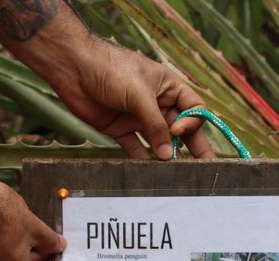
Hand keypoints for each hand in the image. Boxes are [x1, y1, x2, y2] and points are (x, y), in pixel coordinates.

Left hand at [47, 38, 215, 159]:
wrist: (74, 67)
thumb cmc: (111, 69)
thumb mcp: (139, 94)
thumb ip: (155, 125)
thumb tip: (166, 154)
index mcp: (168, 87)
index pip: (193, 108)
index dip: (192, 123)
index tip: (178, 132)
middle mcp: (157, 103)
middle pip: (180, 128)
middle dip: (192, 146)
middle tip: (204, 166)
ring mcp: (138, 117)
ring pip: (159, 141)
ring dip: (167, 156)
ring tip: (176, 175)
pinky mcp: (120, 129)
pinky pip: (136, 148)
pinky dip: (143, 159)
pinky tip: (150, 171)